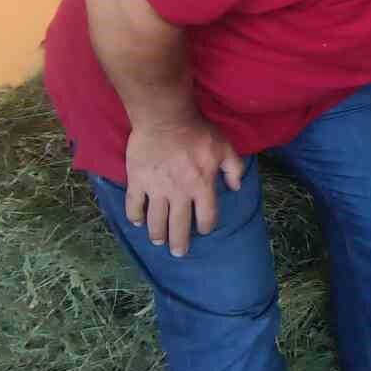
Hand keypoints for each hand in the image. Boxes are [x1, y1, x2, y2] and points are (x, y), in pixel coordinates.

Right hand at [124, 119, 245, 256]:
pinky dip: (135, 215)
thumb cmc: (197, 132)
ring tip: (158, 241)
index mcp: (202, 187)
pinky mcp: (137, 181)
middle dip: (179, 243)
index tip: (204, 229)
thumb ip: (234, 169)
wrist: (165, 118)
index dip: (207, 227)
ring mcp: (156, 189)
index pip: (206, 217)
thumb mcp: (225, 147)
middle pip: (179, 226)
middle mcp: (179, 193)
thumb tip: (236, 188)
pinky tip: (137, 222)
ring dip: (157, 234)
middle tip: (178, 253)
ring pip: (156, 220)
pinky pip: (134, 204)